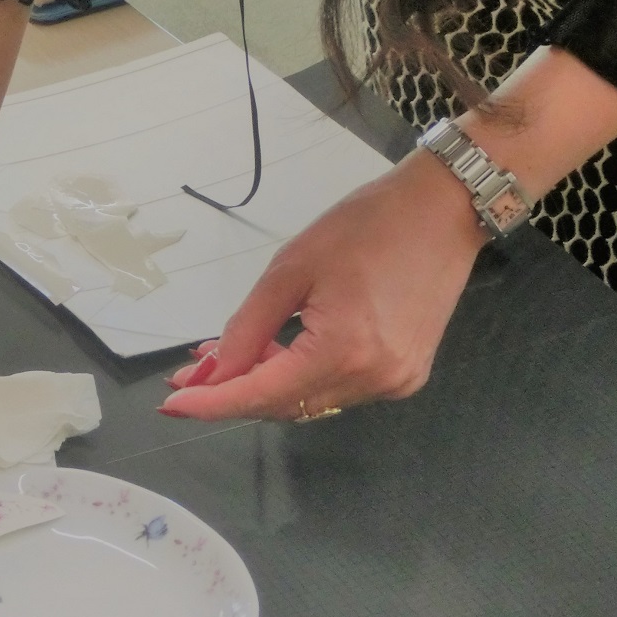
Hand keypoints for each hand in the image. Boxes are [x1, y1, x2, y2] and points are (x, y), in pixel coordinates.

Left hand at [159, 152, 486, 419]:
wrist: (445, 210)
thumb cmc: (367, 225)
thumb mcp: (292, 269)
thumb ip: (248, 328)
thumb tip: (214, 371)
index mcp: (344, 350)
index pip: (261, 395)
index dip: (212, 404)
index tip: (171, 404)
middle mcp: (373, 379)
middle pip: (284, 406)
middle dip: (236, 390)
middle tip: (195, 369)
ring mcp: (395, 382)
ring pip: (310, 401)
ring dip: (268, 383)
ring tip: (235, 354)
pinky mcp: (406, 375)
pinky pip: (339, 389)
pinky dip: (303, 376)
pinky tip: (281, 350)